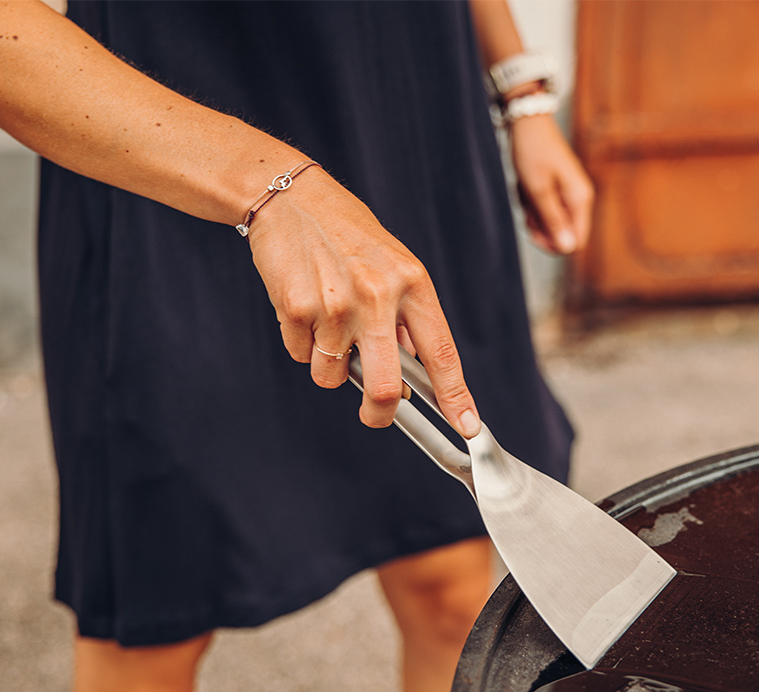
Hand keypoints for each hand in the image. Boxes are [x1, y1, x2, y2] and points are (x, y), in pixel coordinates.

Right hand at [246, 168, 479, 437]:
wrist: (291, 198)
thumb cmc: (348, 234)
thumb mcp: (394, 265)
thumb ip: (407, 318)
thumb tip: (412, 375)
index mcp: (412, 283)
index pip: (441, 353)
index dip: (456, 395)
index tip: (468, 426)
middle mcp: (377, 295)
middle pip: (385, 386)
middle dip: (380, 413)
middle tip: (376, 414)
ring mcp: (335, 303)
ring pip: (332, 375)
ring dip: (329, 366)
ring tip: (328, 323)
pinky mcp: (295, 307)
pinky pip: (301, 355)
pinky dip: (303, 344)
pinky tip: (305, 306)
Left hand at [508, 113, 594, 254]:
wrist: (527, 121)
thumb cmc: (533, 151)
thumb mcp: (538, 189)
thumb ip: (553, 221)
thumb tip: (568, 249)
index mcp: (580, 199)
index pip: (576, 241)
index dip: (553, 244)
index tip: (532, 232)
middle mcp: (579, 198)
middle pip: (563, 233)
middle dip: (540, 227)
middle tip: (525, 209)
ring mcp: (568, 193)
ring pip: (550, 221)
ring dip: (533, 214)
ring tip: (524, 192)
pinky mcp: (557, 188)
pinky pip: (544, 207)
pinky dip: (531, 203)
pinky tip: (525, 188)